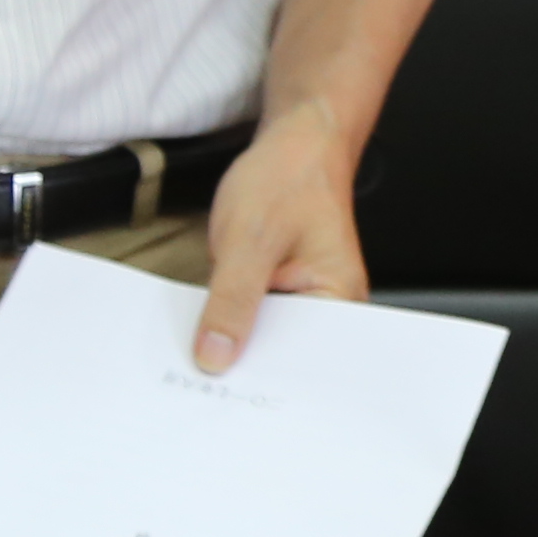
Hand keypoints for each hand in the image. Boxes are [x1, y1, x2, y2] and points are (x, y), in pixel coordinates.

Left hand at [188, 105, 367, 371]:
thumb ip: (232, 300)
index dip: (263, 379)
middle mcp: (330, 306)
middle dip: (244, 367)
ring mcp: (306, 300)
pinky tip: (206, 333)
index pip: (304, 361)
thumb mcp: (250, 239)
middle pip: (285, 356)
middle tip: (197, 382)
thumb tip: (216, 356)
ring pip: (266, 339)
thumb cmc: (289, 177)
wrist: (296, 140)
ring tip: (198, 362)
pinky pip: (256, 320)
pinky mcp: (282, 292)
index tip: (221, 396)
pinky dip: (230, 324)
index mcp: (339, 298)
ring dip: (234, 346)